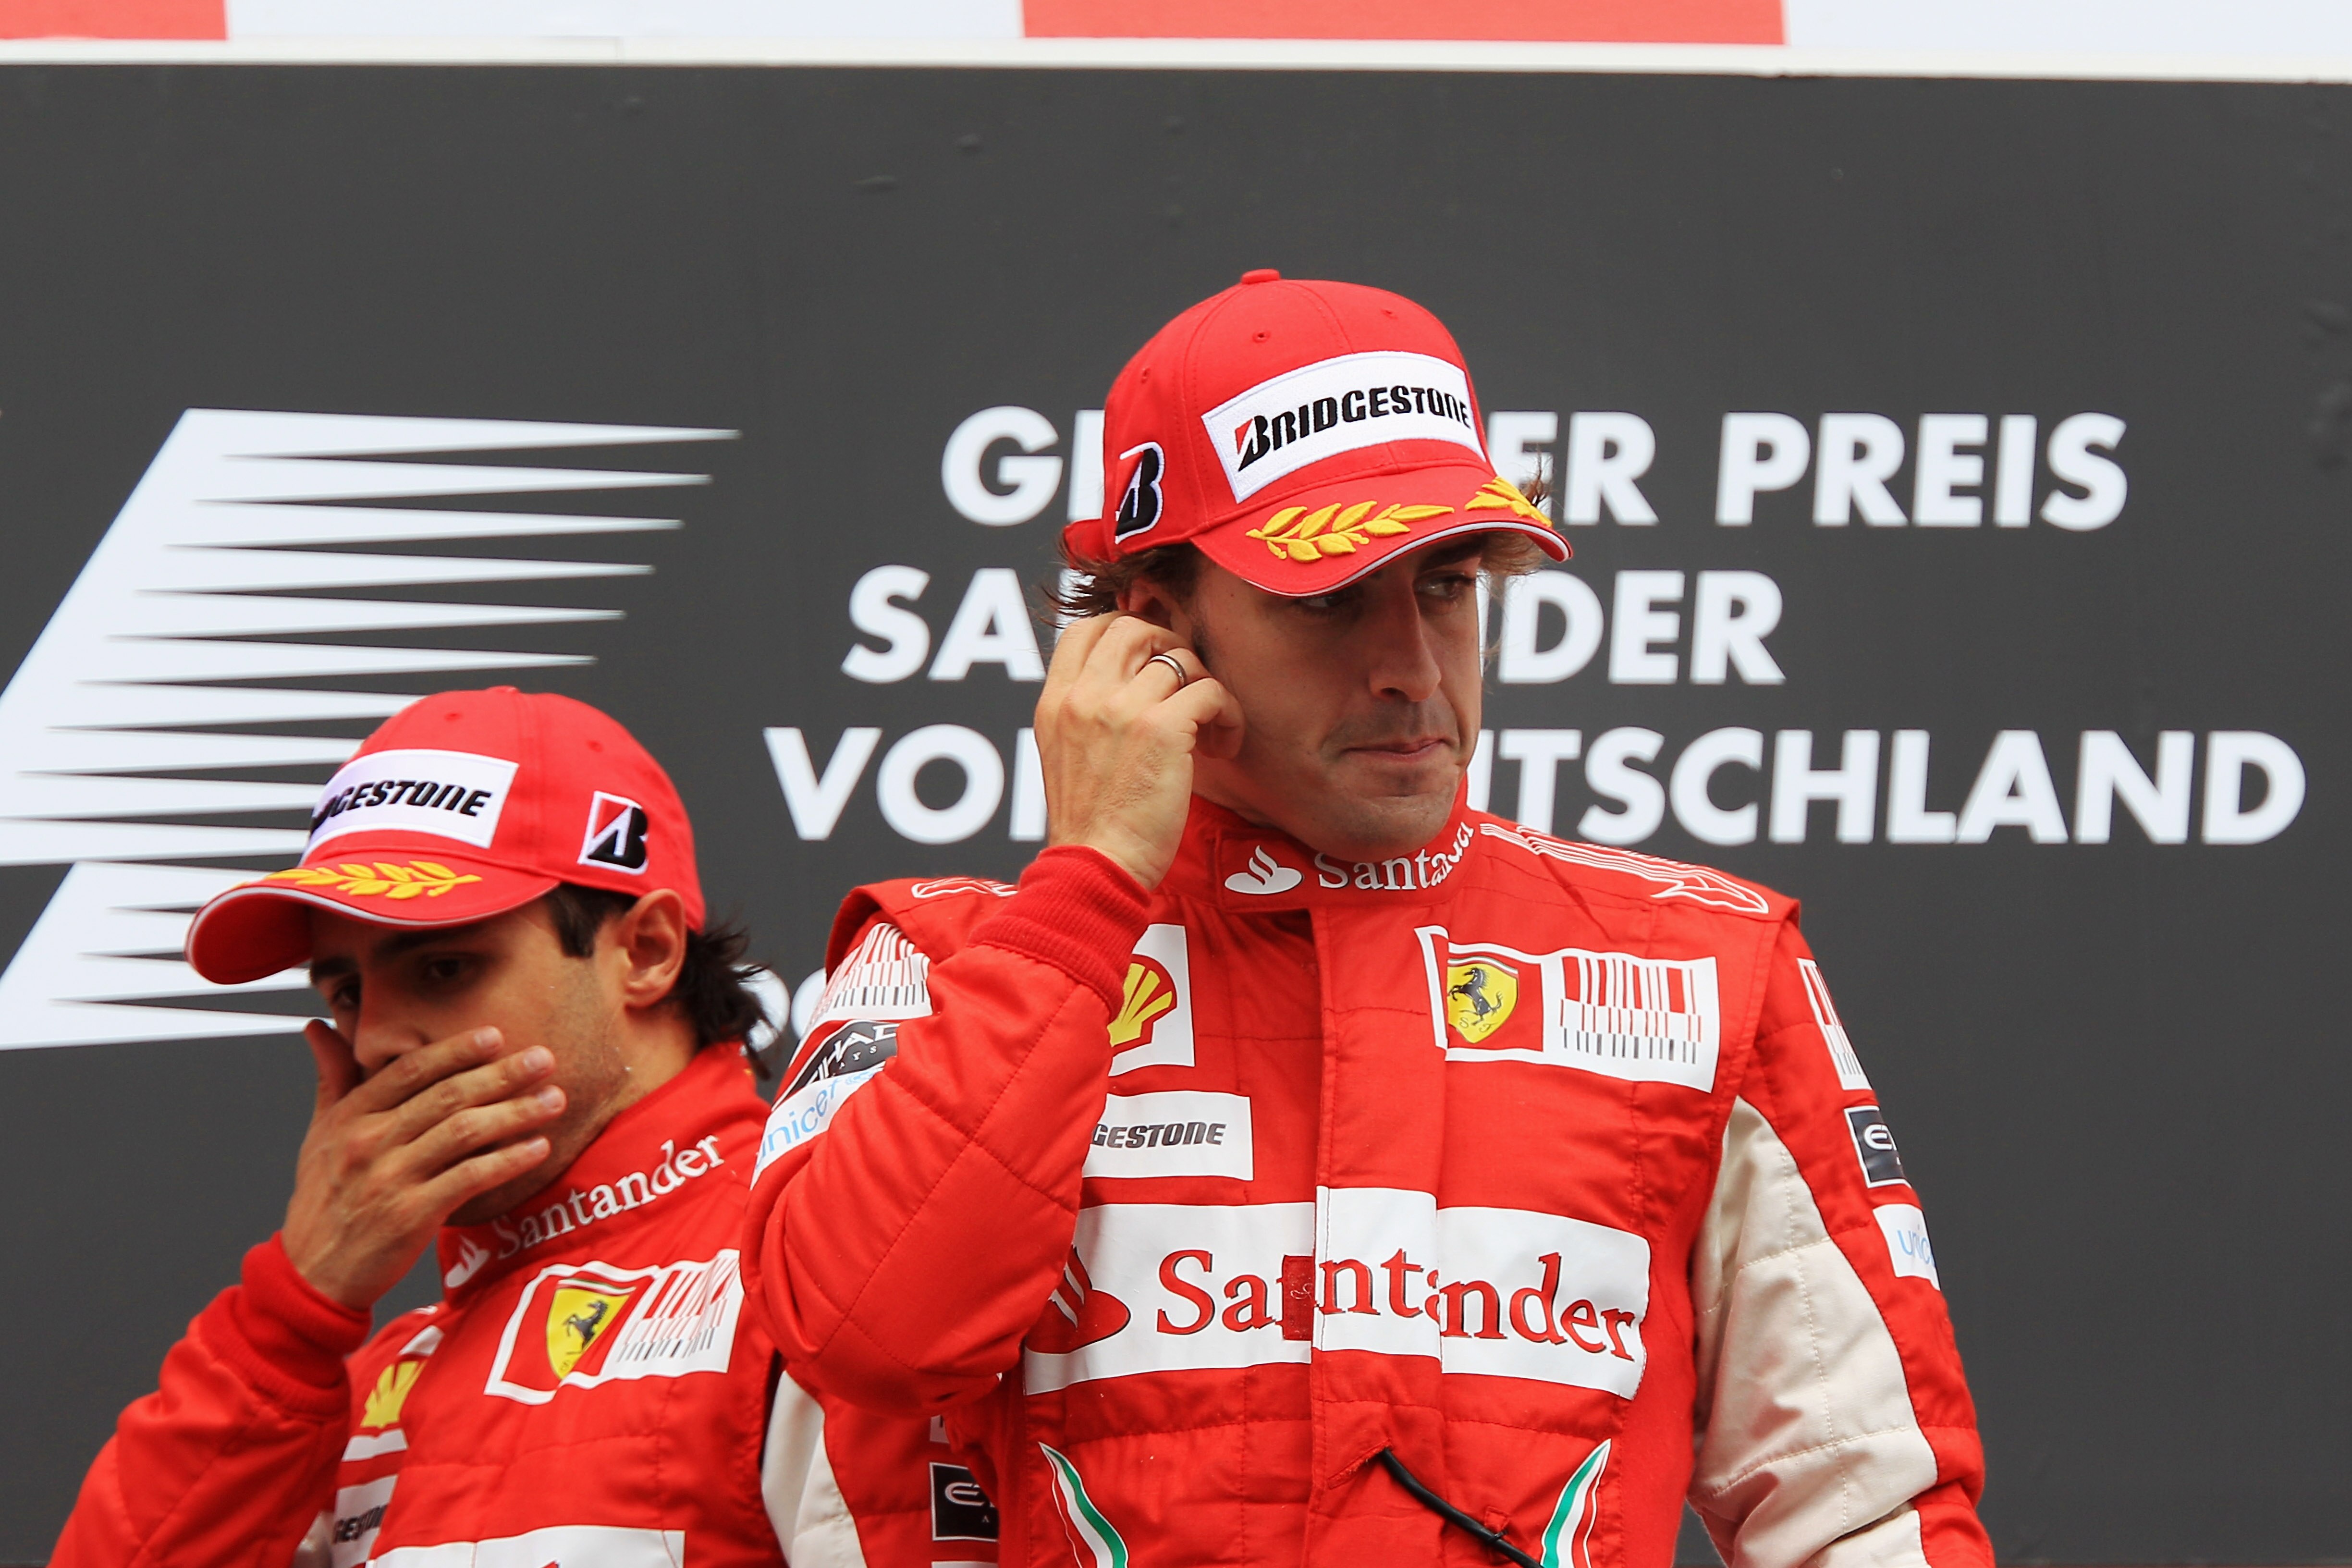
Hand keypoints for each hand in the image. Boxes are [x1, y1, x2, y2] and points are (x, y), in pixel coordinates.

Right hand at [281, 1022, 564, 1308]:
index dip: (456, 1050)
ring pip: (464, 1132)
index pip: (410, 1070)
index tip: (496, 1035)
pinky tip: (538, 1148)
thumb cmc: (323, 1200)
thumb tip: (321, 1029)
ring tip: (554, 1099)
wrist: (312, 1273)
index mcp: (350, 1117)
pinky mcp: (411, 1215)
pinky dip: (508, 1160)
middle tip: (544, 1059)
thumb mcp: (319, 1134)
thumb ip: (332, 1079)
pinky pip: (470, 1178)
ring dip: (516, 1113)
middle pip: (447, 1096)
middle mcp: (369, 1143)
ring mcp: (390, 1179)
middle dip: (502, 1075)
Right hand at [1035, 615, 1242, 889]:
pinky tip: (1223, 745)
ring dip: (1205, 686)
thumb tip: (1130, 682)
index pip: (1085, 629)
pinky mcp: (1161, 729)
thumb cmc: (1091, 824)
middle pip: (1134, 628)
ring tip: (1209, 729)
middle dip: (1170, 647)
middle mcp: (1083, 696)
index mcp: (1055, 702)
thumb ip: (1086, 714)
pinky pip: (1210, 690)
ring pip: (1180, 658)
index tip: (1152, 658)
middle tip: (1187, 686)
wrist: (1095, 867)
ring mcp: (1120, 708)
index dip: (1126, 628)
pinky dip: (1227, 713)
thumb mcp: (1065, 755)